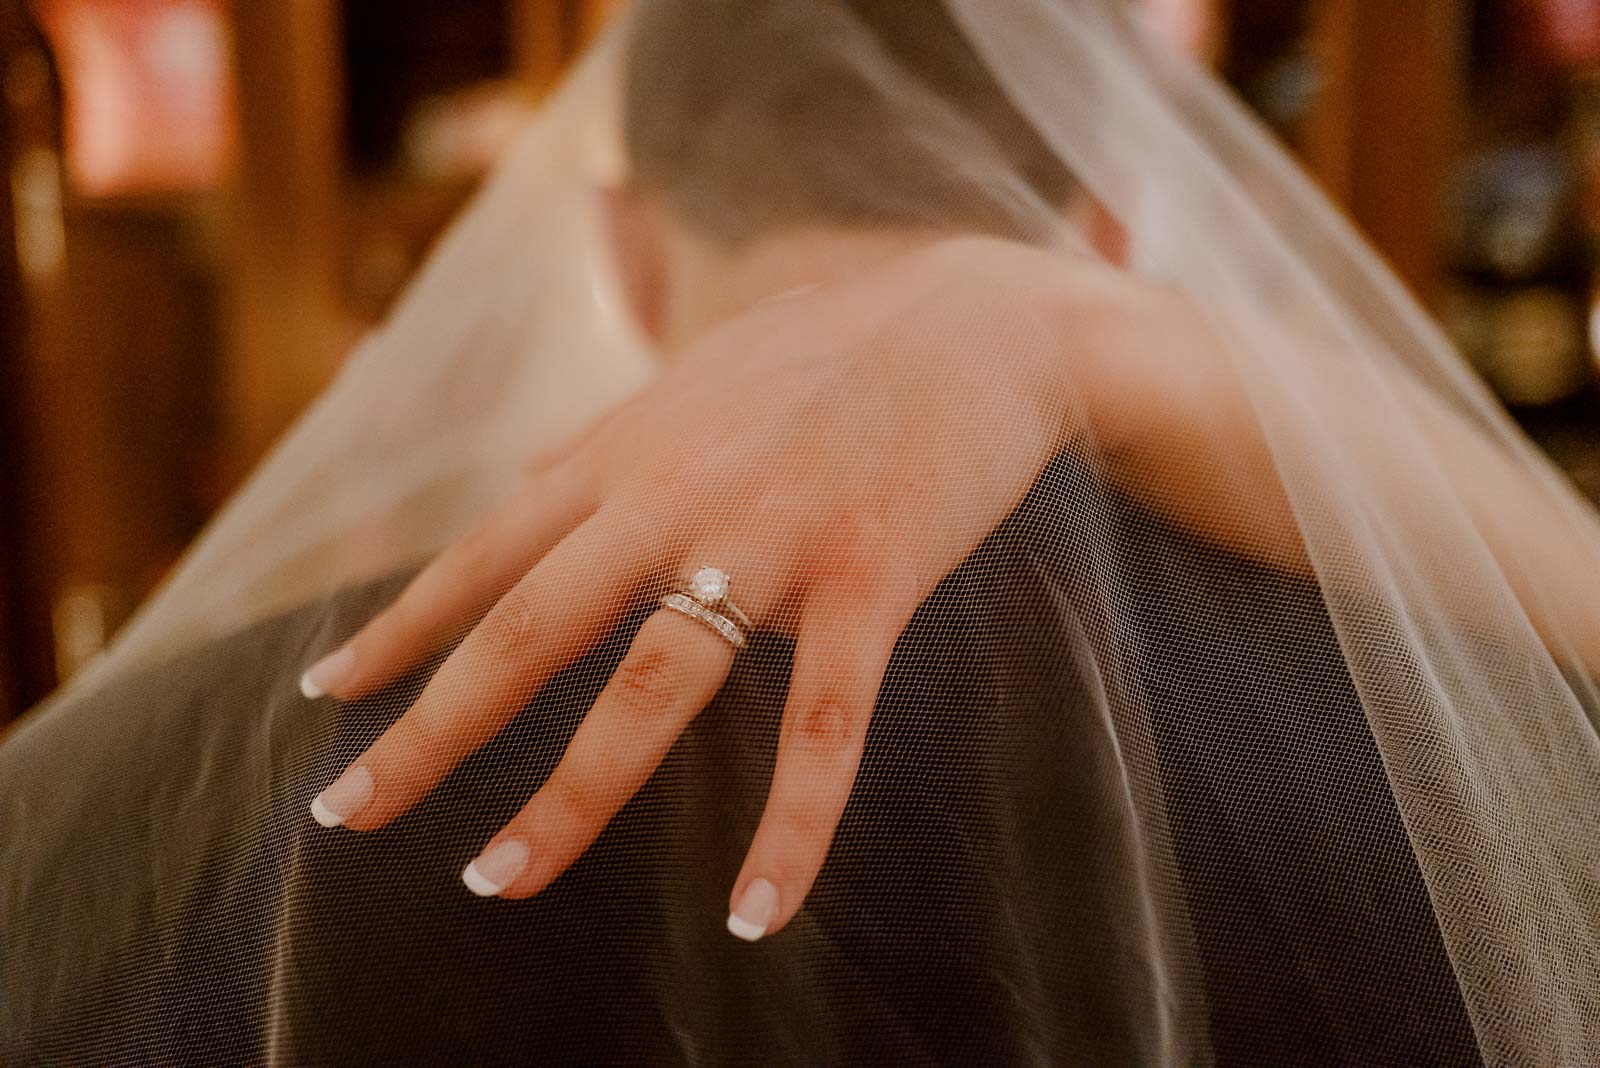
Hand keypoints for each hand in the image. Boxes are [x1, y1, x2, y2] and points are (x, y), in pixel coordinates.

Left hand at [302, 238, 1084, 938]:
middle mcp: (676, 495)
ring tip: (494, 881)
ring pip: (650, 691)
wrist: (977, 318)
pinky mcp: (871, 577)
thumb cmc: (830, 353)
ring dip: (565, 798)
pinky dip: (793, 828)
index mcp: (629, 453)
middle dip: (428, 732)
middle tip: (346, 817)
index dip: (399, 629)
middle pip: (527, 632)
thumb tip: (527, 481)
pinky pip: (824, 725)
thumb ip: (609, 441)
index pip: (485, 554)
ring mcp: (772, 539)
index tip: (327, 695)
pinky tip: (759, 915)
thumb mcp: (694, 380)